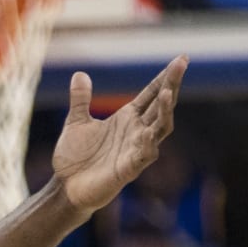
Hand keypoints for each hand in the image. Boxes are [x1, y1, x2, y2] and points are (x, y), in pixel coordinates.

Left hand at [52, 55, 186, 213]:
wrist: (66, 187)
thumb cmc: (75, 157)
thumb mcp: (76, 122)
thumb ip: (80, 100)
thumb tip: (80, 73)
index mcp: (127, 118)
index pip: (151, 94)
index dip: (165, 78)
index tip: (181, 59)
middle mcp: (136, 132)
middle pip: (161, 106)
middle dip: (171, 85)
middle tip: (181, 65)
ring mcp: (136, 150)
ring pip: (160, 128)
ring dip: (164, 111)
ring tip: (168, 92)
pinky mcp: (129, 169)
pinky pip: (145, 155)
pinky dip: (148, 144)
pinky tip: (148, 133)